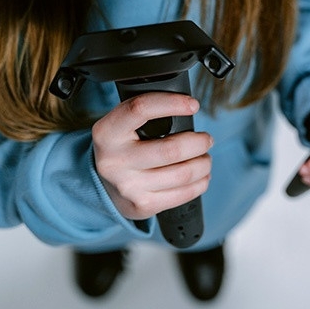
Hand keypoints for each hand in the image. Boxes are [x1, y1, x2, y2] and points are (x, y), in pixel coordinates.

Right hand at [92, 92, 212, 219]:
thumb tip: (188, 108)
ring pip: (183, 173)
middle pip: (172, 149)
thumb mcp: (121, 126)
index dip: (172, 103)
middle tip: (206, 139)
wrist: (102, 187)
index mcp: (108, 132)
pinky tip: (201, 176)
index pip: (141, 109)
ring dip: (203, 163)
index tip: (193, 105)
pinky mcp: (142, 205)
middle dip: (199, 142)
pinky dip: (200, 182)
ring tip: (205, 158)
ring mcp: (128, 186)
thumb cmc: (123, 148)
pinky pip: (183, 194)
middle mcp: (115, 160)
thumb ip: (147, 115)